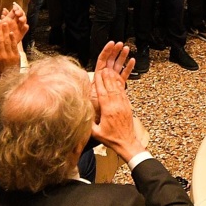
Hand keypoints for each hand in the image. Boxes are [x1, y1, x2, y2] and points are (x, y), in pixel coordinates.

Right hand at [91, 42, 142, 160]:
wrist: (127, 143)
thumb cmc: (111, 139)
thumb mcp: (96, 133)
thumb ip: (88, 123)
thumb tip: (78, 115)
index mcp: (108, 109)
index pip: (102, 91)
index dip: (100, 80)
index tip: (97, 71)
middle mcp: (116, 103)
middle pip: (111, 84)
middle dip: (108, 72)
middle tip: (106, 61)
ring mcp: (123, 103)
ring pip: (118, 85)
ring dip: (115, 73)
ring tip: (113, 63)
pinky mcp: (127, 104)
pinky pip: (124, 89)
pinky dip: (122, 80)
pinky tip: (121, 74)